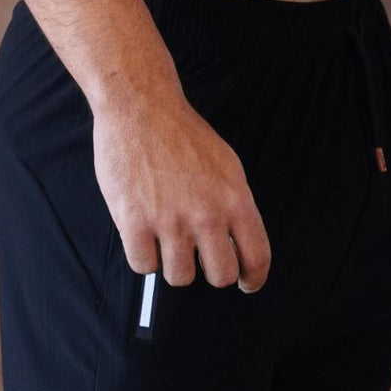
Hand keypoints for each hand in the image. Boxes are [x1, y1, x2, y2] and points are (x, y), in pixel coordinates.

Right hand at [92, 84, 271, 291]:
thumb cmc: (182, 135)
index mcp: (235, 200)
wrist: (141, 108)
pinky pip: (143, 266)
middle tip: (199, 260)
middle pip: (219, 276)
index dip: (252, 278)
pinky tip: (143, 238)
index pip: (256, 257)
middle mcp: (206, 215)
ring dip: (173, 265)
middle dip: (210, 273)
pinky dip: (143, 257)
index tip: (245, 283)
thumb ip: (233, 206)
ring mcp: (169, 221)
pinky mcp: (134, 222)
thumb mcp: (227, 166)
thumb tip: (237, 244)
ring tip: (166, 241)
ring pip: (180, 276)